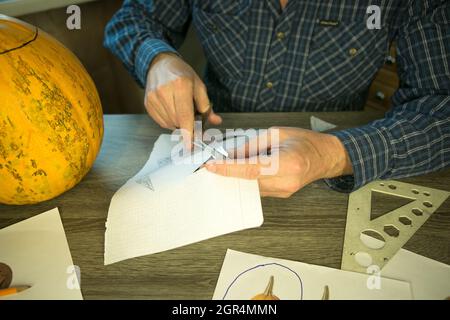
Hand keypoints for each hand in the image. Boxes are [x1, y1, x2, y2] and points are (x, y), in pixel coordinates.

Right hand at [145, 53, 221, 140]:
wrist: (159, 64)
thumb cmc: (182, 75)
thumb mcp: (199, 86)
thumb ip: (207, 106)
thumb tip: (216, 121)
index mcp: (180, 85)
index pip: (185, 115)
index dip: (189, 133)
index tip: (191, 147)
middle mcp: (164, 91)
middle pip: (178, 121)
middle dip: (188, 126)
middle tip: (194, 119)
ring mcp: (153, 98)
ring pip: (169, 124)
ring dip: (179, 124)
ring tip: (182, 110)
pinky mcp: (147, 103)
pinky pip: (161, 122)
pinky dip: (170, 121)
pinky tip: (173, 111)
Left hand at [205, 127, 352, 197]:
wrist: (325, 157)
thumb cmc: (304, 141)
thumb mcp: (276, 134)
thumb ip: (252, 145)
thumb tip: (231, 154)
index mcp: (287, 163)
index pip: (252, 169)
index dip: (229, 169)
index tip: (211, 166)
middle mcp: (286, 181)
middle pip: (249, 179)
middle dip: (230, 171)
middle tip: (214, 162)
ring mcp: (284, 191)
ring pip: (252, 185)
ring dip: (239, 175)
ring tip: (232, 162)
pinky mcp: (282, 194)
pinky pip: (259, 187)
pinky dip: (249, 178)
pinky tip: (247, 168)